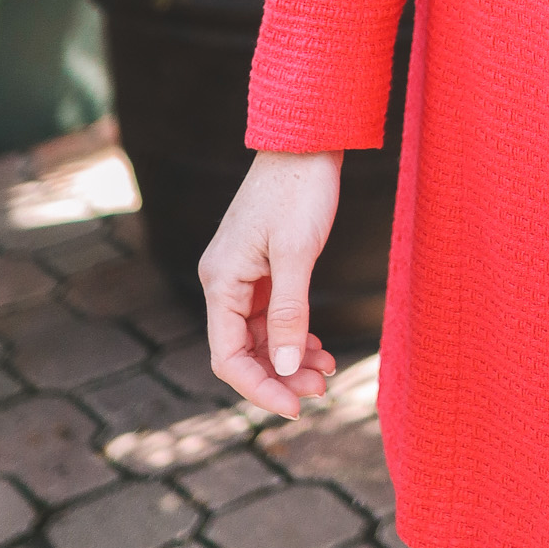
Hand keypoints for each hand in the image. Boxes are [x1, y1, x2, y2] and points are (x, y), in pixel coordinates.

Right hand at [200, 151, 341, 418]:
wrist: (306, 140)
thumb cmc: (299, 190)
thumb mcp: (296, 255)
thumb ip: (290, 314)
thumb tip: (285, 369)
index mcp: (221, 281)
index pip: (228, 356)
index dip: (259, 388)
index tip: (295, 407)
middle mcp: (223, 281)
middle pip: (243, 351)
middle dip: (280, 375)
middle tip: (321, 388)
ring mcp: (241, 275)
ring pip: (260, 336)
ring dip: (290, 358)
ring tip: (327, 370)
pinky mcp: (261, 267)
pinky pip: (271, 315)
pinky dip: (294, 334)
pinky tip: (318, 346)